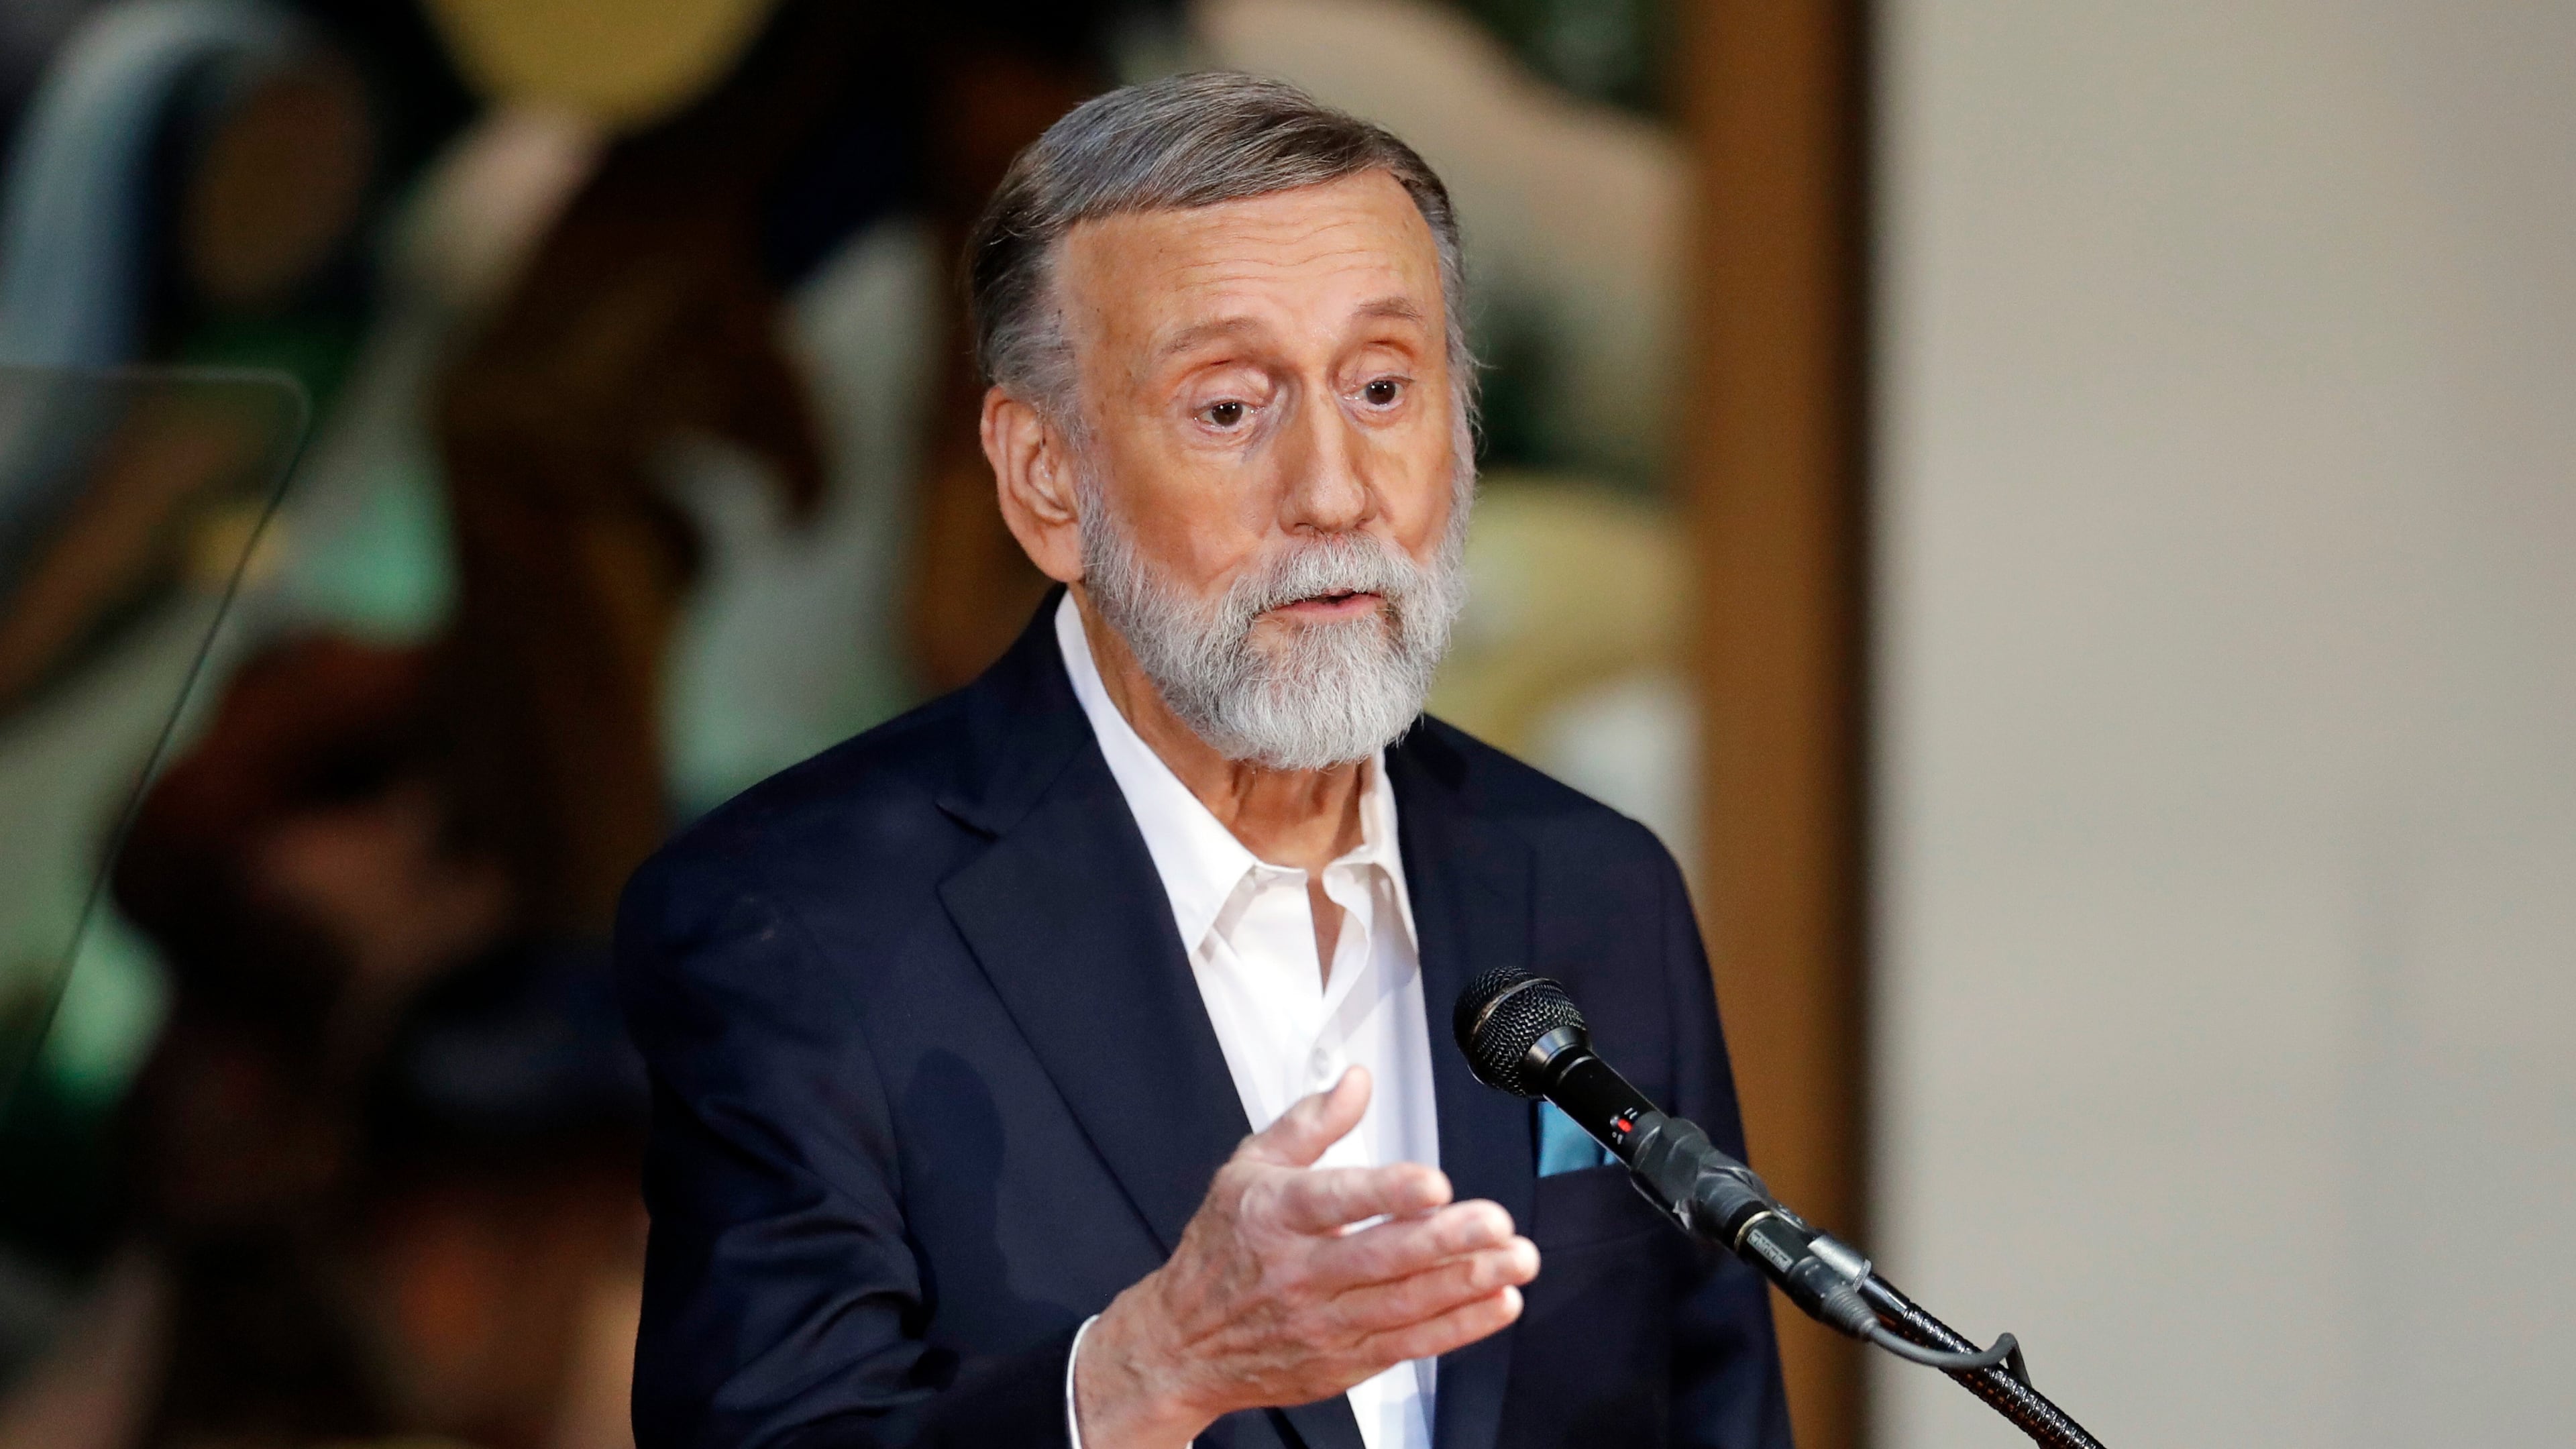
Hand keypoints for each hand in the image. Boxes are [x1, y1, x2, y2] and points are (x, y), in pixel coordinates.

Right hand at [1072, 1067, 1538, 1446]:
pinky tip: (1497, 1303)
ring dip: (1467, 1282)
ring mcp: (1323, 1322)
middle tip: (1496, 1222)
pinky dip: (1459, 1327)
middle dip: (1446, 1241)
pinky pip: (1410, 1344)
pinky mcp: (1344, 1361)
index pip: (1333, 1199)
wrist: (1182, 1344)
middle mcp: (1299, 1271)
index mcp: (1273, 1214)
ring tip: (1515, 1259)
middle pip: (1380, 1257)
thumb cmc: (1221, 1248)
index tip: (1433, 1182)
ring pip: (1405, 1304)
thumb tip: (1355, 1080)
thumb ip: (1310, 1122)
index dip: (1385, 1191)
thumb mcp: (1247, 1168)